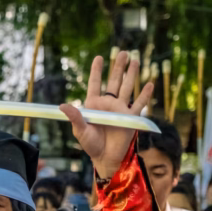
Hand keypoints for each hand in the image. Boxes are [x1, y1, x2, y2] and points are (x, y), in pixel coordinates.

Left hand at [60, 53, 153, 178]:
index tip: (98, 57)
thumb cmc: (90, 145)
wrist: (105, 157)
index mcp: (94, 105)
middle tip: (122, 52)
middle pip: (114, 81)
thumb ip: (75, 117)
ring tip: (135, 60)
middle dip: (118, 67)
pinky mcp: (130, 118)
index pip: (95, 84)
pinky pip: (139, 104)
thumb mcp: (80, 131)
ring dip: (131, 74)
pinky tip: (149, 84)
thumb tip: (63, 106)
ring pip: (127, 88)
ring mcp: (120, 110)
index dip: (96, 71)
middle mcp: (108, 104)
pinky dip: (144, 94)